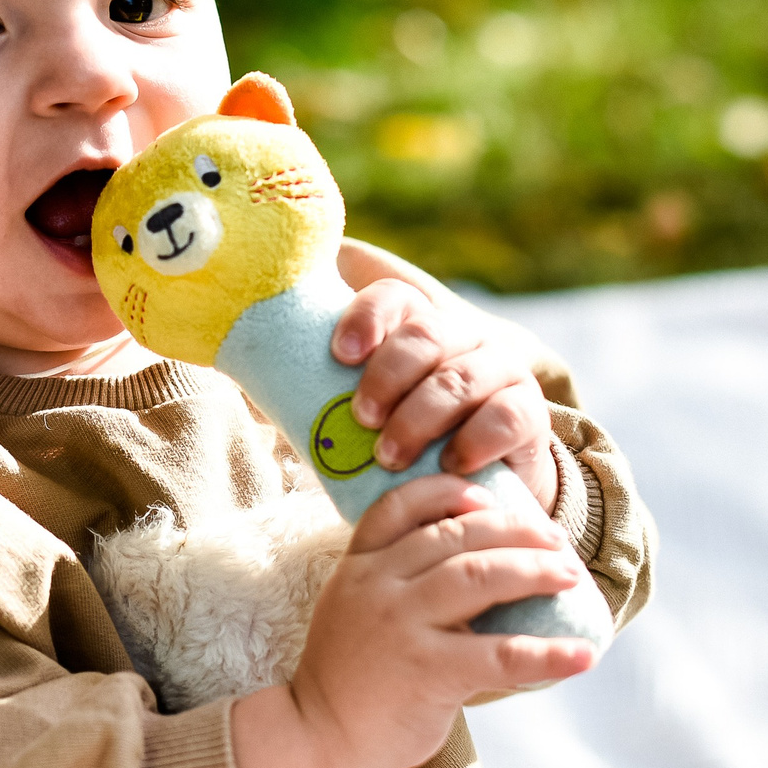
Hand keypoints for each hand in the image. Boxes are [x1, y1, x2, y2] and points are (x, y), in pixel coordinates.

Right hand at [232, 473, 592, 767]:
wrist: (320, 740)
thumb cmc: (351, 677)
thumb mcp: (357, 609)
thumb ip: (400, 581)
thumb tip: (479, 561)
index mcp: (360, 566)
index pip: (401, 505)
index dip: (449, 491)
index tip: (489, 498)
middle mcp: (378, 585)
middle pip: (456, 533)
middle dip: (516, 530)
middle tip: (556, 541)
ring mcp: (401, 626)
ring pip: (480, 575)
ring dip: (536, 570)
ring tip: (570, 576)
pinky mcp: (427, 671)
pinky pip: (500, 654)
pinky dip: (548, 653)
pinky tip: (582, 655)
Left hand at [330, 254, 559, 516]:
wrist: (484, 470)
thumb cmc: (405, 430)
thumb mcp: (360, 403)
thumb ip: (310, 382)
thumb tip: (239, 372)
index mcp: (416, 322)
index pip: (393, 297)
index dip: (366, 319)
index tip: (340, 354)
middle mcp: (461, 335)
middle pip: (427, 335)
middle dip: (388, 376)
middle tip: (361, 419)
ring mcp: (500, 369)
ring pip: (461, 378)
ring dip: (420, 417)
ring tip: (389, 455)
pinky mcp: (529, 412)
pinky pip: (506, 416)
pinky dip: (476, 439)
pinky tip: (451, 463)